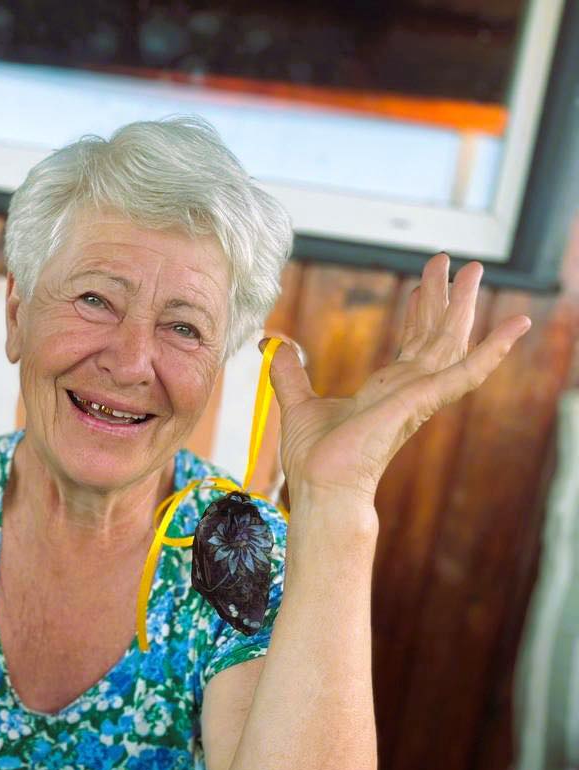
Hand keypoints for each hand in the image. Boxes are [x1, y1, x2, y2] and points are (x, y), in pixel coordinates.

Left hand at [266, 254, 531, 507]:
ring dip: (465, 305)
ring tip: (477, 270)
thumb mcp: (298, 402)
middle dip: (443, 297)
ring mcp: (419, 395)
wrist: (323, 486)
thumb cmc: (316, 460)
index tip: (420, 288)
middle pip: (434, 334)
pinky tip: (518, 325)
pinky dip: (494, 349)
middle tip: (451, 261)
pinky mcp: (424, 400)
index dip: (416, 313)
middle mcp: (408, 391)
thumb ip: (290, 373)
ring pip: (451, 340)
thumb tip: (273, 345)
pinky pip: (468, 371)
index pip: (409, 345)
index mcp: (385, 391)